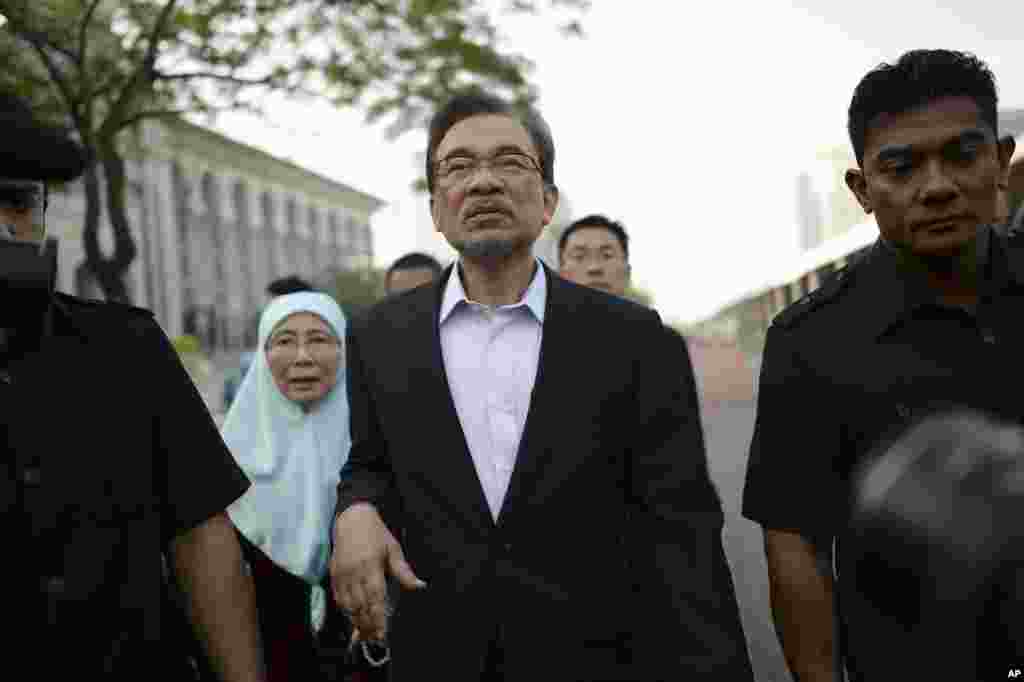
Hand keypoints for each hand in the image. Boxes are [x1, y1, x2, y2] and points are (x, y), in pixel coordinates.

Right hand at [330, 503, 425, 641]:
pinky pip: (338, 598)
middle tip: (375, 638)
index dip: (378, 617)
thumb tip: (419, 586)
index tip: (383, 632)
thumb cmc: (376, 534)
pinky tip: (353, 618)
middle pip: (360, 605)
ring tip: (365, 633)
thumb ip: (403, 571)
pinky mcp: (333, 574)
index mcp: (371, 565)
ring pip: (347, 604)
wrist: (352, 518)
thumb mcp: (393, 549)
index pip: (375, 597)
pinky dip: (345, 610)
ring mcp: (342, 574)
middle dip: (367, 624)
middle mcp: (354, 572)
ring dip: (356, 620)